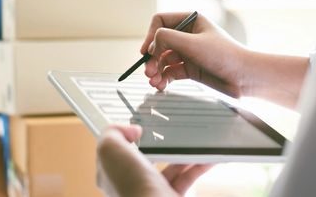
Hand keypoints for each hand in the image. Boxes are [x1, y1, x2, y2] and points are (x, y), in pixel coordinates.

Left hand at [97, 125, 211, 196]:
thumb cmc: (132, 187)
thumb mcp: (109, 149)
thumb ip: (112, 133)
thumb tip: (131, 130)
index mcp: (110, 175)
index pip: (115, 151)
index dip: (125, 136)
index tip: (140, 125)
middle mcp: (129, 185)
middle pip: (146, 157)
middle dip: (161, 143)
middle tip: (171, 131)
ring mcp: (152, 193)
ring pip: (169, 167)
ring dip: (183, 152)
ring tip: (194, 139)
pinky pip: (186, 178)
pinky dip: (197, 166)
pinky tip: (207, 155)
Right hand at [142, 12, 247, 94]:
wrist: (245, 78)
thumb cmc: (226, 56)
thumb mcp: (193, 43)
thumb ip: (168, 38)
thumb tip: (152, 44)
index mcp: (191, 21)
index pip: (160, 22)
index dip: (151, 35)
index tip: (147, 51)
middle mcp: (188, 35)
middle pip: (159, 43)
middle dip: (152, 58)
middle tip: (149, 72)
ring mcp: (189, 53)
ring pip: (162, 60)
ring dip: (155, 71)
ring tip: (154, 82)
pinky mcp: (191, 69)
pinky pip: (170, 72)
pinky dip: (163, 79)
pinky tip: (161, 86)